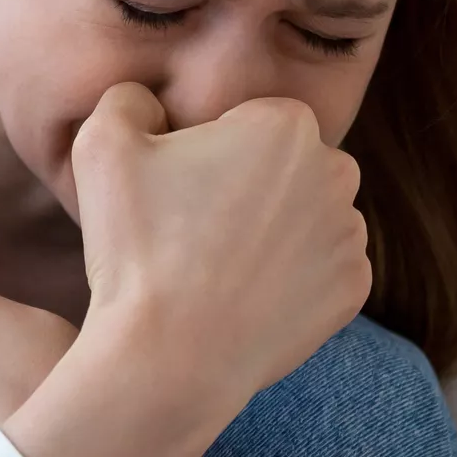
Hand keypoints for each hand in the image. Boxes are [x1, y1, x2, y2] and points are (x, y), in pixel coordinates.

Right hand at [0, 83, 371, 456]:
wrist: (169, 358)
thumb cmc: (136, 246)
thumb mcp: (103, 145)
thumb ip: (130, 99)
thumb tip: (150, 101)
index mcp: (287, 123)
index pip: (249, 122)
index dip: (209, 152)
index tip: (178, 191)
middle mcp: (336, 172)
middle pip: (287, 165)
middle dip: (251, 185)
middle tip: (195, 229)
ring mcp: (350, 236)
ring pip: (308, 216)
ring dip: (274, 231)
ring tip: (218, 266)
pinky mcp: (353, 291)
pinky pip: (320, 269)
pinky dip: (290, 279)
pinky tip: (244, 296)